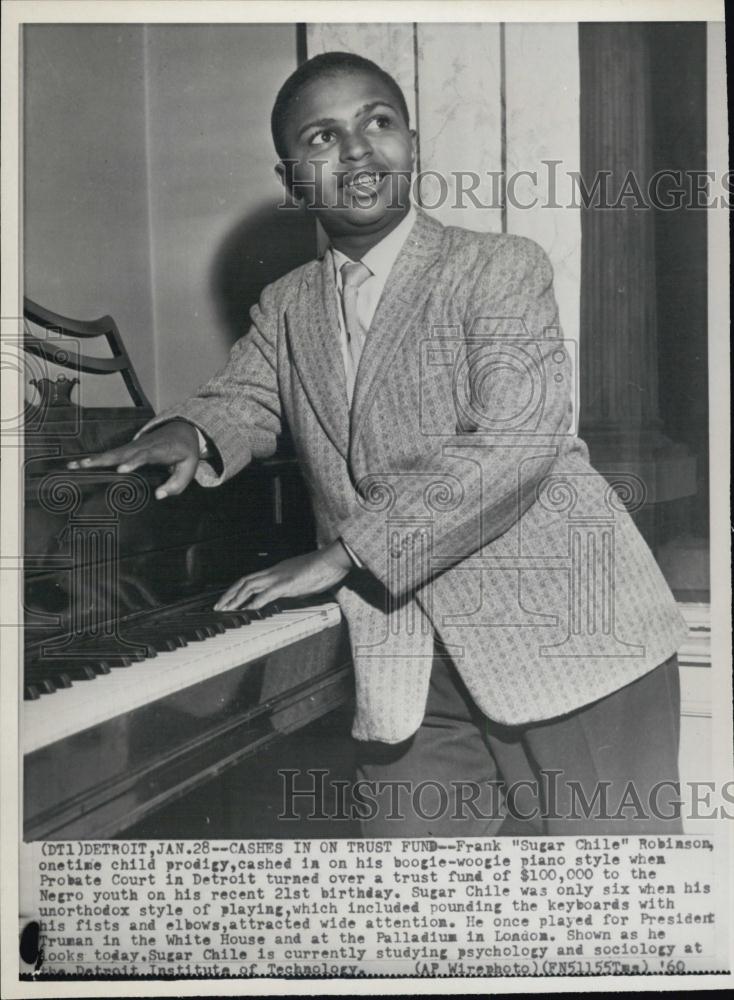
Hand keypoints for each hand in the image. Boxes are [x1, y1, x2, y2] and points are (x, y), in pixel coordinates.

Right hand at [66, 420, 200, 498]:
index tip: (121, 469)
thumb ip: (176, 483)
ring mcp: (133, 446)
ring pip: (111, 453)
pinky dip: (94, 459)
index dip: (134, 461)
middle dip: (104, 459)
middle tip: (85, 466)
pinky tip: (77, 465)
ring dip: (92, 459)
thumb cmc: (185, 452)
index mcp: (160, 449)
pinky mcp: (127, 448)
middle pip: (121, 452)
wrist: (181, 430)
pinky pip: (109, 454)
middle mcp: (143, 445)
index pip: (145, 455)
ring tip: (73, 466)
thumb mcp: (189, 468)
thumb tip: (158, 496)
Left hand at [214, 540, 352, 610]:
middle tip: (217, 606)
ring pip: (250, 585)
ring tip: (226, 609)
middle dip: (229, 594)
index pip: (251, 579)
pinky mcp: (287, 583)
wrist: (334, 559)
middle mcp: (274, 572)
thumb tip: (289, 597)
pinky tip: (248, 610)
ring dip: (236, 598)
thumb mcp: (304, 581)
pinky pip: (267, 593)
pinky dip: (255, 602)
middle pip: (244, 581)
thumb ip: (293, 589)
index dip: (236, 589)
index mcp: (278, 571)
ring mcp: (280, 576)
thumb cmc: (324, 569)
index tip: (228, 600)